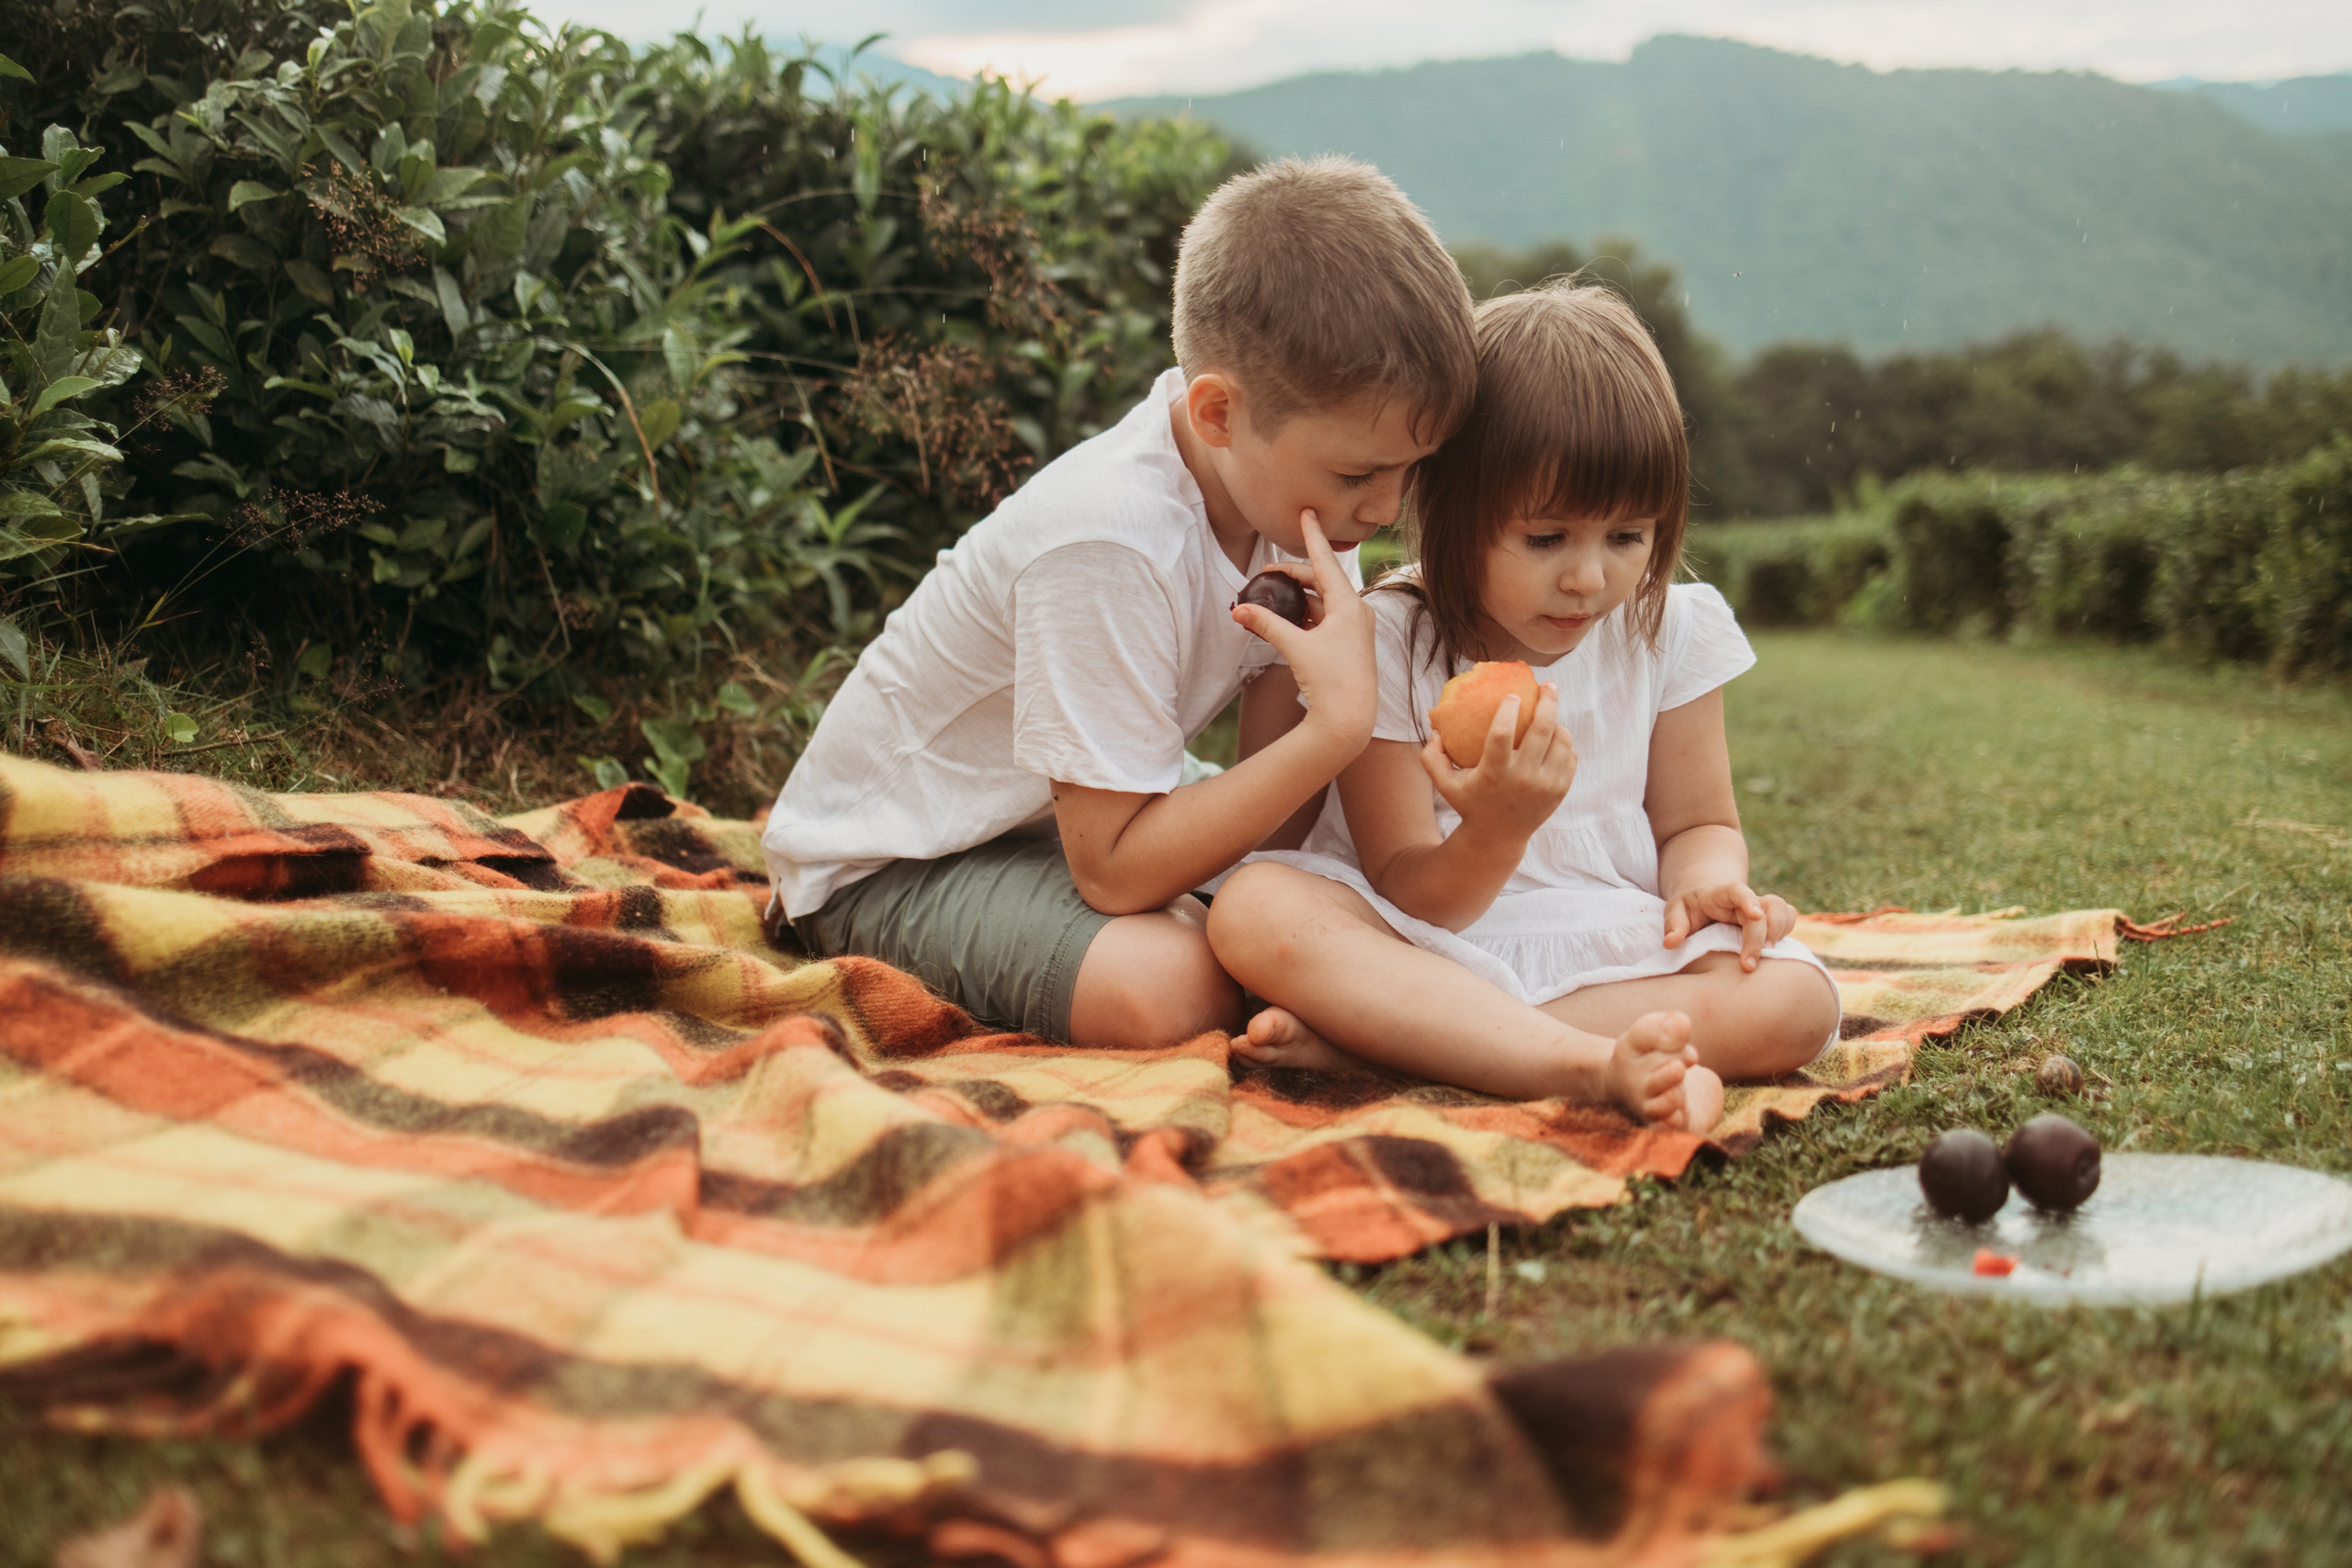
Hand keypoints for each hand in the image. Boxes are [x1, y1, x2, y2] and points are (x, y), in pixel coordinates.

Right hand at [1229, 509, 1374, 749]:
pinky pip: (1324, 620)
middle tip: (1265, 573)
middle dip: (1292, 575)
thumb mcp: (1295, 647)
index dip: (1312, 536)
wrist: (1350, 720)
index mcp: (1349, 605)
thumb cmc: (1329, 682)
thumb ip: (1267, 624)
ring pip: (1321, 602)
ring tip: (1269, 598)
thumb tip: (1238, 610)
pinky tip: (1285, 621)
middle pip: (1321, 581)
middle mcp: (1357, 612)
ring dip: (1296, 599)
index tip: (1306, 513)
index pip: (1326, 561)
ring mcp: (1355, 629)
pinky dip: (1304, 617)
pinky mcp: (1350, 645)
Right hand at [1416, 680, 1576, 843]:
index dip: (1509, 709)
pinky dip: (1564, 743)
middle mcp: (1523, 779)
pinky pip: (1570, 756)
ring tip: (1549, 715)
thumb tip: (1437, 729)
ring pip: (1561, 741)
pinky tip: (1556, 737)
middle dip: (1548, 701)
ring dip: (1557, 722)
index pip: (1502, 734)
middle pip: (1542, 730)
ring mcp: (1545, 786)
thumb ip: (1432, 757)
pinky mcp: (1559, 791)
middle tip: (1547, 685)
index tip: (1512, 695)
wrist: (1498, 838)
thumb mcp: (1444, 785)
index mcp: (1494, 774)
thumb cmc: (1470, 803)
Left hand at [1662, 882, 1797, 969]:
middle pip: (1766, 909)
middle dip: (1760, 937)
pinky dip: (1786, 933)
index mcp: (1723, 893)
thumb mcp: (1676, 910)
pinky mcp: (1769, 919)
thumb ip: (1673, 925)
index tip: (1755, 915)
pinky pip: (1788, 919)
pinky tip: (1773, 952)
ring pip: (1783, 910)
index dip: (1749, 901)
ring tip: (1767, 956)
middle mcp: (1746, 899)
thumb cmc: (1690, 906)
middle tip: (1748, 965)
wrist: (1705, 898)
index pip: (1739, 891)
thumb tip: (1670, 943)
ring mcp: (1761, 908)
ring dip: (1780, 932)